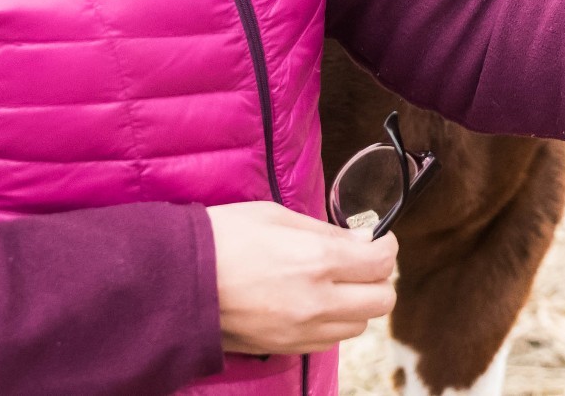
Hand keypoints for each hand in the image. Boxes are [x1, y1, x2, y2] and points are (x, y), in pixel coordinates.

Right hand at [207, 201, 397, 353]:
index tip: (378, 240)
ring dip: (356, 304)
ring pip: (359, 325)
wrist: (178, 281)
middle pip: (382, 300)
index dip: (386, 247)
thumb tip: (363, 238)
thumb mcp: (276, 216)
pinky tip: (313, 303)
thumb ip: (325, 230)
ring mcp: (303, 329)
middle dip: (378, 278)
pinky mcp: (287, 347)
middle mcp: (317, 300)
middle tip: (361, 262)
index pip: (381, 261)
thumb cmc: (223, 238)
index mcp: (317, 259)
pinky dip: (332, 323)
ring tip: (334, 284)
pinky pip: (330, 341)